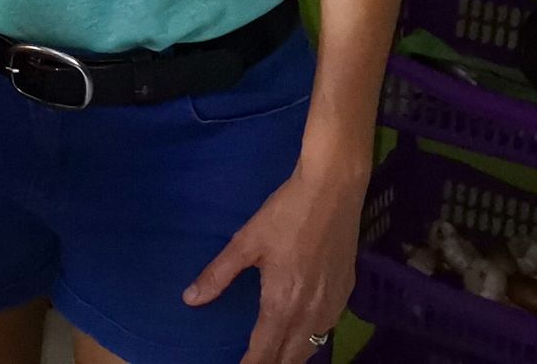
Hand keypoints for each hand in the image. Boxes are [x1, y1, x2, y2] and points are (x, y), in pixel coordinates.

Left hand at [184, 164, 363, 363]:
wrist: (333, 190)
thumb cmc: (286, 214)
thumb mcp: (246, 242)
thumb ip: (218, 275)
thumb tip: (190, 299)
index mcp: (282, 304)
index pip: (264, 352)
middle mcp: (310, 313)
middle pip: (291, 357)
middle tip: (254, 362)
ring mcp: (332, 304)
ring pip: (312, 346)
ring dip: (293, 355)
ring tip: (276, 356)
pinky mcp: (346, 292)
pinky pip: (328, 328)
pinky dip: (313, 338)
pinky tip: (304, 331)